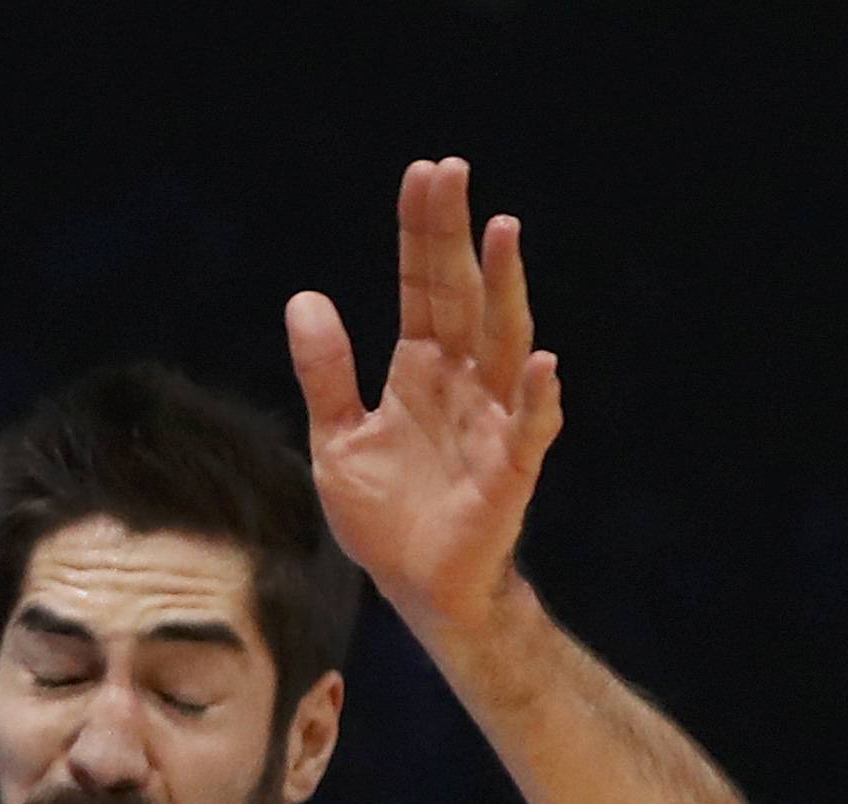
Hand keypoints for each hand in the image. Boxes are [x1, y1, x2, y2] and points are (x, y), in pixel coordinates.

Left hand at [285, 157, 563, 632]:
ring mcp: (490, 422)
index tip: (423, 173)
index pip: (421, 287)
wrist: (416, 588)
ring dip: (506, 288)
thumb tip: (305, 297)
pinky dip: (536, 398)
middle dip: (456, 236)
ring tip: (505, 230)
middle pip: (461, 295)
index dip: (421, 234)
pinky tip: (543, 363)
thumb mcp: (337, 439)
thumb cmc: (384, 514)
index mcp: (419, 371)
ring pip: (504, 341)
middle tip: (453, 170)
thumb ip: (325, 373)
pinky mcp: (509, 472)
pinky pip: (529, 429)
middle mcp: (461, 383)